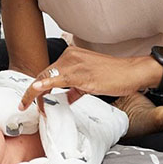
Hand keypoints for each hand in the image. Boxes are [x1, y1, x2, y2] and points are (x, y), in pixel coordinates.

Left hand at [18, 47, 159, 112]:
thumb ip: (76, 88)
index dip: (39, 87)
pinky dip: (43, 85)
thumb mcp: (90, 81)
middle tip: (32, 107)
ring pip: (46, 78)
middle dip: (35, 94)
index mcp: (71, 55)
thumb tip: (67, 98)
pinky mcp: (79, 73)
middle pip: (44, 75)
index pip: (49, 72)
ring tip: (36, 108)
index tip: (33, 100)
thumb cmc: (114, 75)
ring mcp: (73, 63)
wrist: (131, 73)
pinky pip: (56, 80)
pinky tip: (34, 90)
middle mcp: (69, 55)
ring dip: (37, 95)